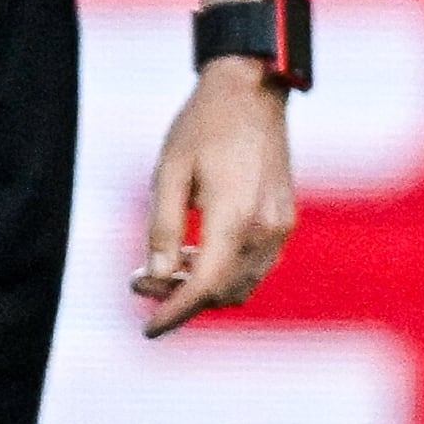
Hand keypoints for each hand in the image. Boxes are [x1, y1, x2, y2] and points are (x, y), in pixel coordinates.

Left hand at [134, 62, 297, 335]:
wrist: (252, 94)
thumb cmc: (203, 127)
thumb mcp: (168, 173)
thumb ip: (163, 229)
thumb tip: (156, 277)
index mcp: (234, 216)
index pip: (204, 285)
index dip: (174, 312)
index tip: (148, 329)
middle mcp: (266, 229)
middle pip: (225, 292)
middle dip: (181, 297)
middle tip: (139, 280)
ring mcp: (280, 227)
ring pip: (243, 284)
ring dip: (204, 288)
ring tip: (164, 268)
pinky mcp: (284, 220)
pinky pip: (256, 266)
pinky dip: (225, 273)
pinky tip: (197, 253)